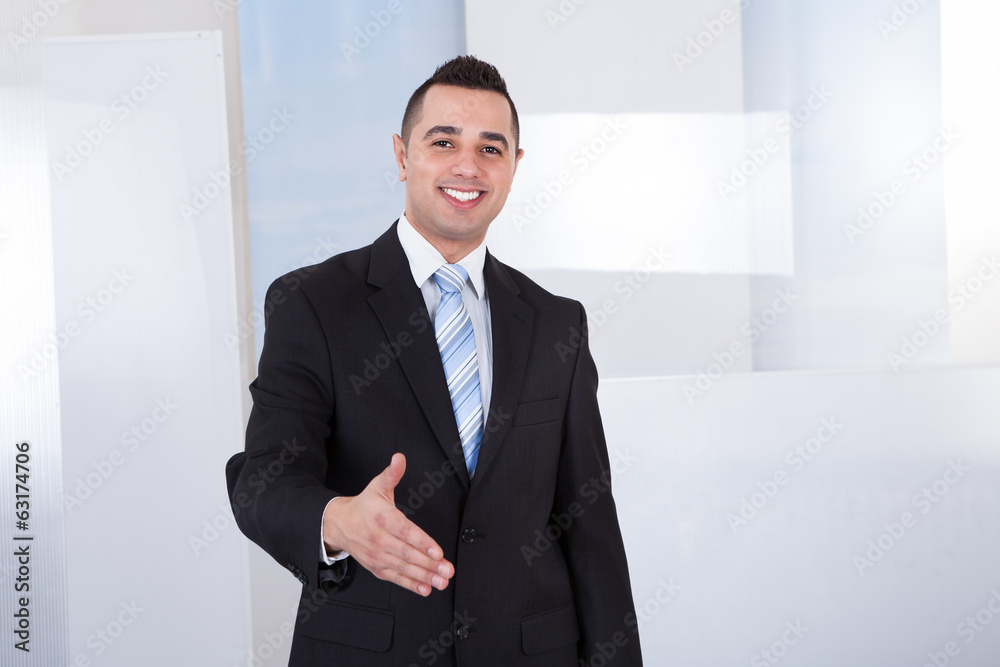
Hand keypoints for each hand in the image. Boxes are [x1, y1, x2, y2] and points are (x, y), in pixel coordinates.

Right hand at [322, 453, 453, 595]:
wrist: (338, 524)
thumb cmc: (364, 505)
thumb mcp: (377, 486)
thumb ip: (392, 474)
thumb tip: (399, 458)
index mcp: (382, 517)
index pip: (405, 531)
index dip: (422, 542)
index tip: (438, 552)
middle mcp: (379, 538)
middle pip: (407, 553)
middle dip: (429, 564)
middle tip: (448, 570)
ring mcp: (377, 555)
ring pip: (403, 568)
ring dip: (424, 576)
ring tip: (442, 582)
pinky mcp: (376, 567)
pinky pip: (395, 577)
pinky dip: (410, 584)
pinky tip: (425, 588)